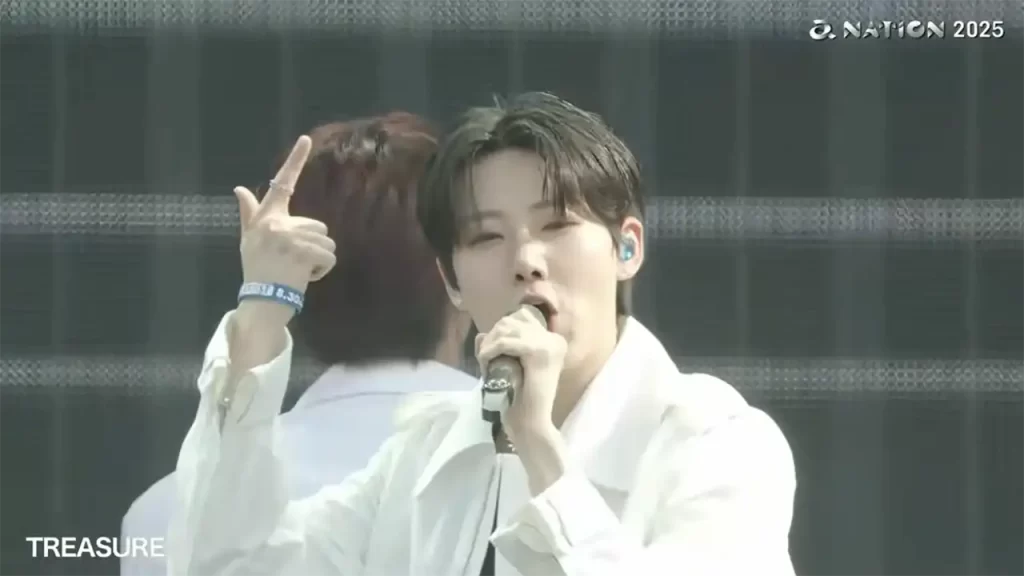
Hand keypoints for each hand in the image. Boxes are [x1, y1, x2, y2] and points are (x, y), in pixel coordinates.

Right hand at [234, 135, 336, 324]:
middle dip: (314, 245)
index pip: (281, 184)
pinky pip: (329, 256)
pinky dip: (324, 269)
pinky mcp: (302, 253)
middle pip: (318, 225)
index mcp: (267, 218)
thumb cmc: (257, 269)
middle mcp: (277, 224)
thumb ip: (249, 213)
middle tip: (295, 261)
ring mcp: (290, 238)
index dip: (295, 160)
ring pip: (327, 242)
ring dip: (320, 259)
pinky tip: (306, 277)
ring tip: (299, 270)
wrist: (261, 300)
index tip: (306, 139)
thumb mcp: (249, 240)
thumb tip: (239, 189)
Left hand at [475, 307, 566, 442]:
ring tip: (485, 362)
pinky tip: (485, 363)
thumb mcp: (509, 366)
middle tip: (485, 358)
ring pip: (508, 328)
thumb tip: (481, 335)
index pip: (523, 317)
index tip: (492, 351)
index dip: (501, 330)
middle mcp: (555, 339)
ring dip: (490, 344)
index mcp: (554, 341)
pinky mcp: (539, 353)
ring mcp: (549, 345)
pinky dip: (490, 351)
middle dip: (493, 336)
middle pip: (514, 319)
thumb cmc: (521, 400)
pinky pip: (506, 342)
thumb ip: (498, 349)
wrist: (532, 424)